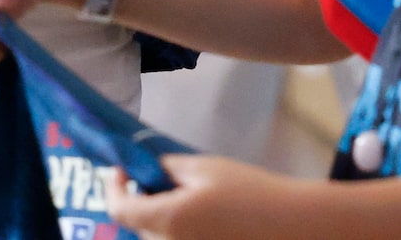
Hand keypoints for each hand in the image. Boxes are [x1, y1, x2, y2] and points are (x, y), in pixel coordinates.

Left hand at [102, 153, 305, 235]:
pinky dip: (175, 229)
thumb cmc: (249, 191)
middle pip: (137, 224)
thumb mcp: (207, 168)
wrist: (288, 224)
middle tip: (156, 176)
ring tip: (183, 194)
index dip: (112, 187)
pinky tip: (200, 215)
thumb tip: (146, 170)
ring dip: (157, 216)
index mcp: (168, 219)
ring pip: (155, 236)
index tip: (121, 169)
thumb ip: (168, 168)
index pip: (119, 209)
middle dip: (139, 200)